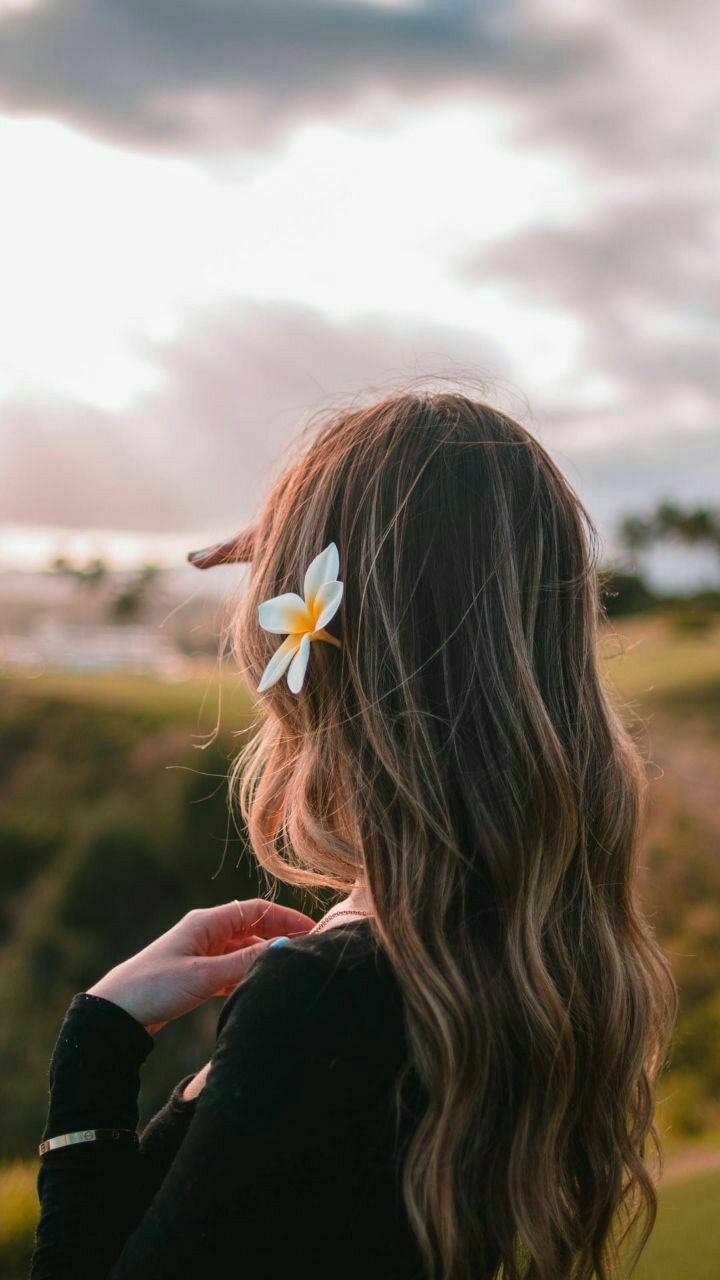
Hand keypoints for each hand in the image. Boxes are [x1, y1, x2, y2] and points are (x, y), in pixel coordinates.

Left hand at [86, 899, 314, 1033]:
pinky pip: (232, 968)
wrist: (116, 1013)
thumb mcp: (203, 976)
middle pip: (254, 927)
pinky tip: (260, 986)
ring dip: (265, 957)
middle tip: (309, 952)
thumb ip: (243, 963)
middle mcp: (207, 932)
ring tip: (290, 971)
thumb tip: (283, 950)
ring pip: (244, 949)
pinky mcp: (198, 973)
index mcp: (207, 922)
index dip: (287, 918)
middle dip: (281, 936)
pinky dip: (248, 974)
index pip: (257, 910)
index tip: (313, 931)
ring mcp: (202, 952)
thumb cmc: (155, 987)